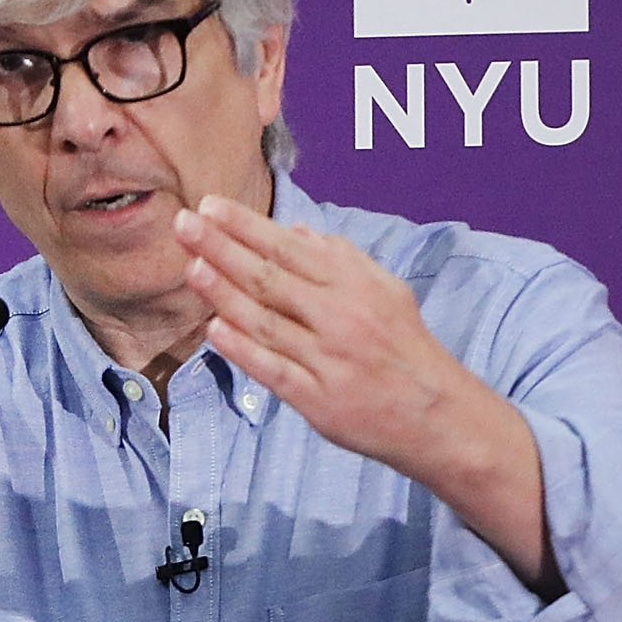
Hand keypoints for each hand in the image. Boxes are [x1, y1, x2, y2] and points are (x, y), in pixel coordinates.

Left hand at [175, 196, 558, 594]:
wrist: (436, 414)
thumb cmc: (405, 348)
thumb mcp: (387, 290)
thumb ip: (341, 258)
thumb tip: (295, 231)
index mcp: (355, 287)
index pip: (289, 248)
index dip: (246, 226)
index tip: (209, 206)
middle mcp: (340, 318)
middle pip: (270, 278)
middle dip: (222, 248)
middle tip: (184, 224)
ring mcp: (327, 360)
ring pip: (265, 321)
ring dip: (224, 293)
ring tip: (191, 267)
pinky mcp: (318, 401)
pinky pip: (273, 370)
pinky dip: (243, 350)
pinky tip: (215, 329)